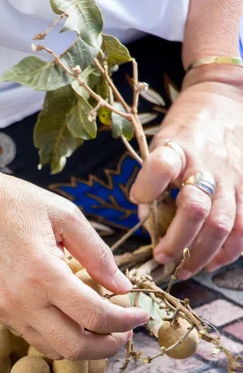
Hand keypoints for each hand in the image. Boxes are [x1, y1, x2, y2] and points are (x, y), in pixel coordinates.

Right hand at [0, 167, 148, 359]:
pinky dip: (56, 334)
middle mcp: (21, 300)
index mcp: (43, 273)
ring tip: (100, 328)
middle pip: (75, 348)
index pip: (95, 316)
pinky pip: (31, 335)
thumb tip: (123, 288)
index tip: (141, 315)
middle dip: (108, 347)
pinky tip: (67, 316)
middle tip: (124, 333)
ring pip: (52, 348)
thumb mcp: (65, 215)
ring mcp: (3, 310)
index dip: (126, 322)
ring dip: (82, 346)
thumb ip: (98, 254)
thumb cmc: (16, 203)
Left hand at [130, 70, 242, 278]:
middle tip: (161, 260)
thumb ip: (151, 182)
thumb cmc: (186, 130)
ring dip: (203, 254)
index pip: (162, 165)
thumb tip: (148, 224)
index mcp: (177, 149)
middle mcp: (207, 165)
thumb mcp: (160, 144)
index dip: (148, 185)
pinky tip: (214, 262)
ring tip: (185, 270)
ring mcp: (233, 179)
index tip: (138, 198)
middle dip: (177, 242)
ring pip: (224, 225)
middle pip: (196, 210)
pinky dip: (230, 251)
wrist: (225, 101)